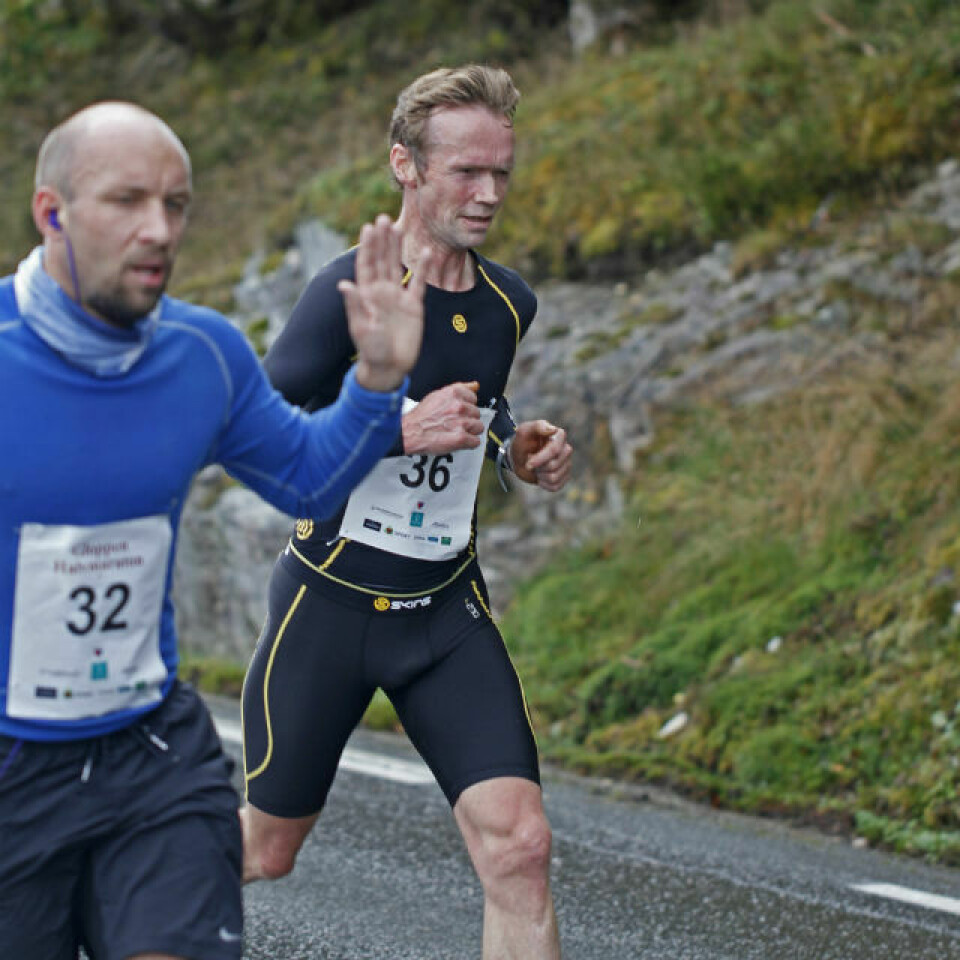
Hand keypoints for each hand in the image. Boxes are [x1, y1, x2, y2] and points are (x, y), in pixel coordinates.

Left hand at [338, 215, 431, 391]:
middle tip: (384, 218)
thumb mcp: (361, 328)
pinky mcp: (413, 307)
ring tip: (399, 227)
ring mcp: (397, 298)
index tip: (369, 227)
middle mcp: (381, 292)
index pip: (366, 265)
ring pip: (397, 266)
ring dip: (397, 248)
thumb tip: (344, 284)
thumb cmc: (371, 350)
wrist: (389, 368)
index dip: (367, 246)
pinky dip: (423, 269)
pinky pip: (419, 284)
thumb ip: (355, 306)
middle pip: (381, 260)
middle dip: (382, 240)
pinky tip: (427, 253)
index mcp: (366, 295)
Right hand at [403, 382, 483, 453]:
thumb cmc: (420, 417)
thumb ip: (459, 389)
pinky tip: (457, 440)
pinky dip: (468, 443)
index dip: (465, 407)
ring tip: (454, 432)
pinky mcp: (461, 438)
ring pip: (478, 427)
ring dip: (469, 431)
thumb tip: (475, 385)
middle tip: (453, 423)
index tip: (457, 412)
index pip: (473, 399)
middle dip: (467, 419)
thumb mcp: (437, 395)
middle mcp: (458, 406)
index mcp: (454, 393)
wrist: (408, 433)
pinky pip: (475, 441)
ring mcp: (461, 422)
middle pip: (477, 414)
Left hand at [510, 420, 572, 491]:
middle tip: (531, 462)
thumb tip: (553, 430)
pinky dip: (543, 484)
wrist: (518, 457)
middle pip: (554, 465)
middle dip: (538, 466)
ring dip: (540, 475)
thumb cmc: (521, 443)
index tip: (528, 463)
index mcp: (559, 436)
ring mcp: (567, 464)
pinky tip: (540, 476)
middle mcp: (566, 449)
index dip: (540, 459)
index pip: (554, 450)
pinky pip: (555, 487)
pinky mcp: (564, 477)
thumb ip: (537, 426)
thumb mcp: (524, 431)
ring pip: (554, 477)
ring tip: (536, 468)